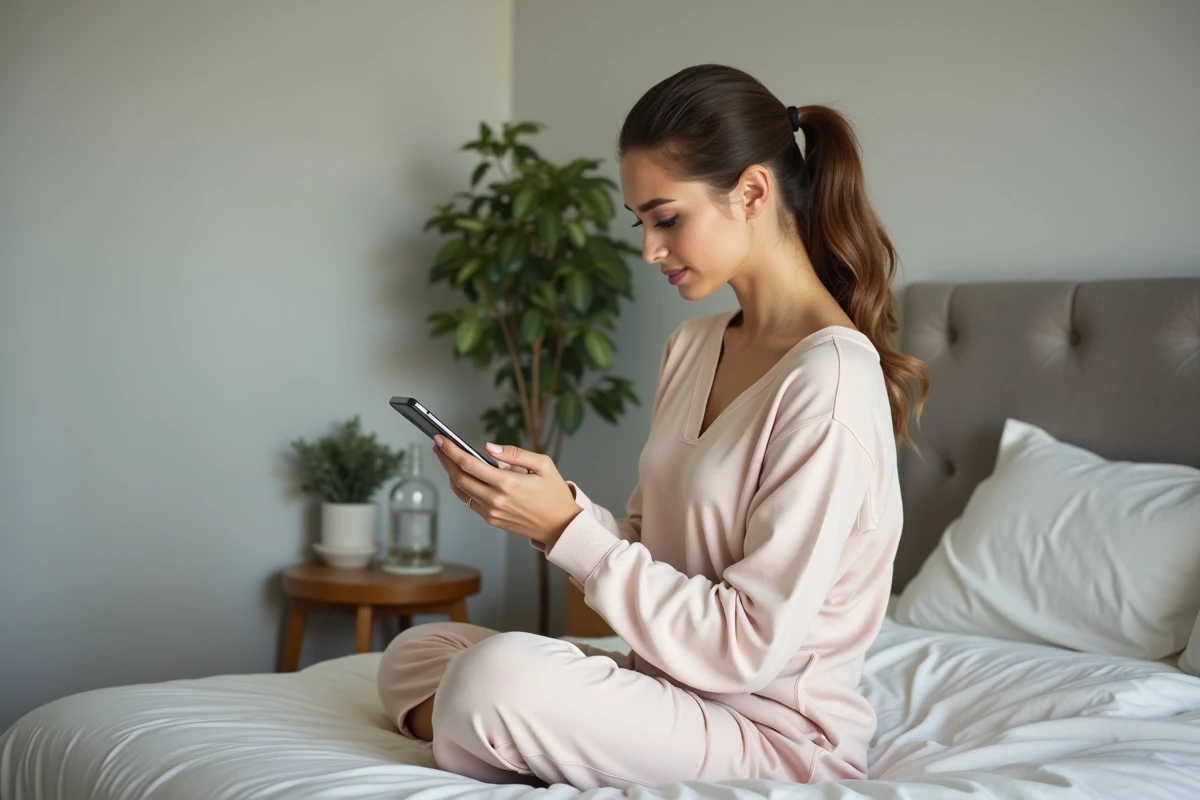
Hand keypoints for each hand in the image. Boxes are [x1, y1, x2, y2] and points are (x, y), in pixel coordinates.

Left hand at [431, 436, 581, 548]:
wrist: (560, 525)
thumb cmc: (554, 494)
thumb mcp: (543, 464)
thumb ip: (514, 454)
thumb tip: (489, 447)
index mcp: (507, 483)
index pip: (468, 464)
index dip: (451, 450)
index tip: (440, 439)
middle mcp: (496, 499)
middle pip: (458, 477)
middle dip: (444, 459)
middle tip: (438, 445)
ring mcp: (491, 512)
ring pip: (460, 491)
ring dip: (449, 473)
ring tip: (445, 458)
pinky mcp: (491, 519)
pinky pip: (469, 501)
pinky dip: (460, 487)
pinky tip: (460, 476)